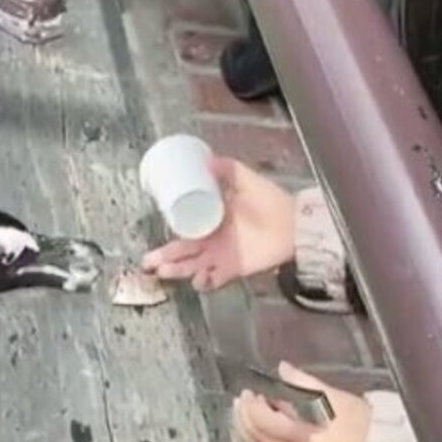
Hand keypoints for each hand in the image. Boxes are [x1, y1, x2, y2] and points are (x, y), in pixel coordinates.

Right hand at [142, 157, 294, 291]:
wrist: (293, 223)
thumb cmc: (269, 200)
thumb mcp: (246, 180)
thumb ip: (229, 169)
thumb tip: (207, 159)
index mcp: (210, 220)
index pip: (183, 230)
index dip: (169, 236)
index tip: (155, 239)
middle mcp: (212, 241)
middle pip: (183, 252)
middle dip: (164, 259)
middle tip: (148, 262)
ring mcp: (222, 256)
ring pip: (193, 267)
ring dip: (178, 271)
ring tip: (163, 271)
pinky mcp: (234, 269)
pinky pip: (216, 280)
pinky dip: (206, 283)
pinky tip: (199, 281)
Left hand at [234, 363, 371, 441]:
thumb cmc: (364, 423)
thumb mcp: (335, 398)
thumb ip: (305, 383)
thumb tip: (282, 368)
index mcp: (305, 441)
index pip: (266, 425)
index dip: (252, 408)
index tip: (248, 392)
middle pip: (259, 441)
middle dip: (245, 419)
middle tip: (242, 400)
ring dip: (252, 428)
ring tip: (249, 408)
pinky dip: (265, 436)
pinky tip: (269, 420)